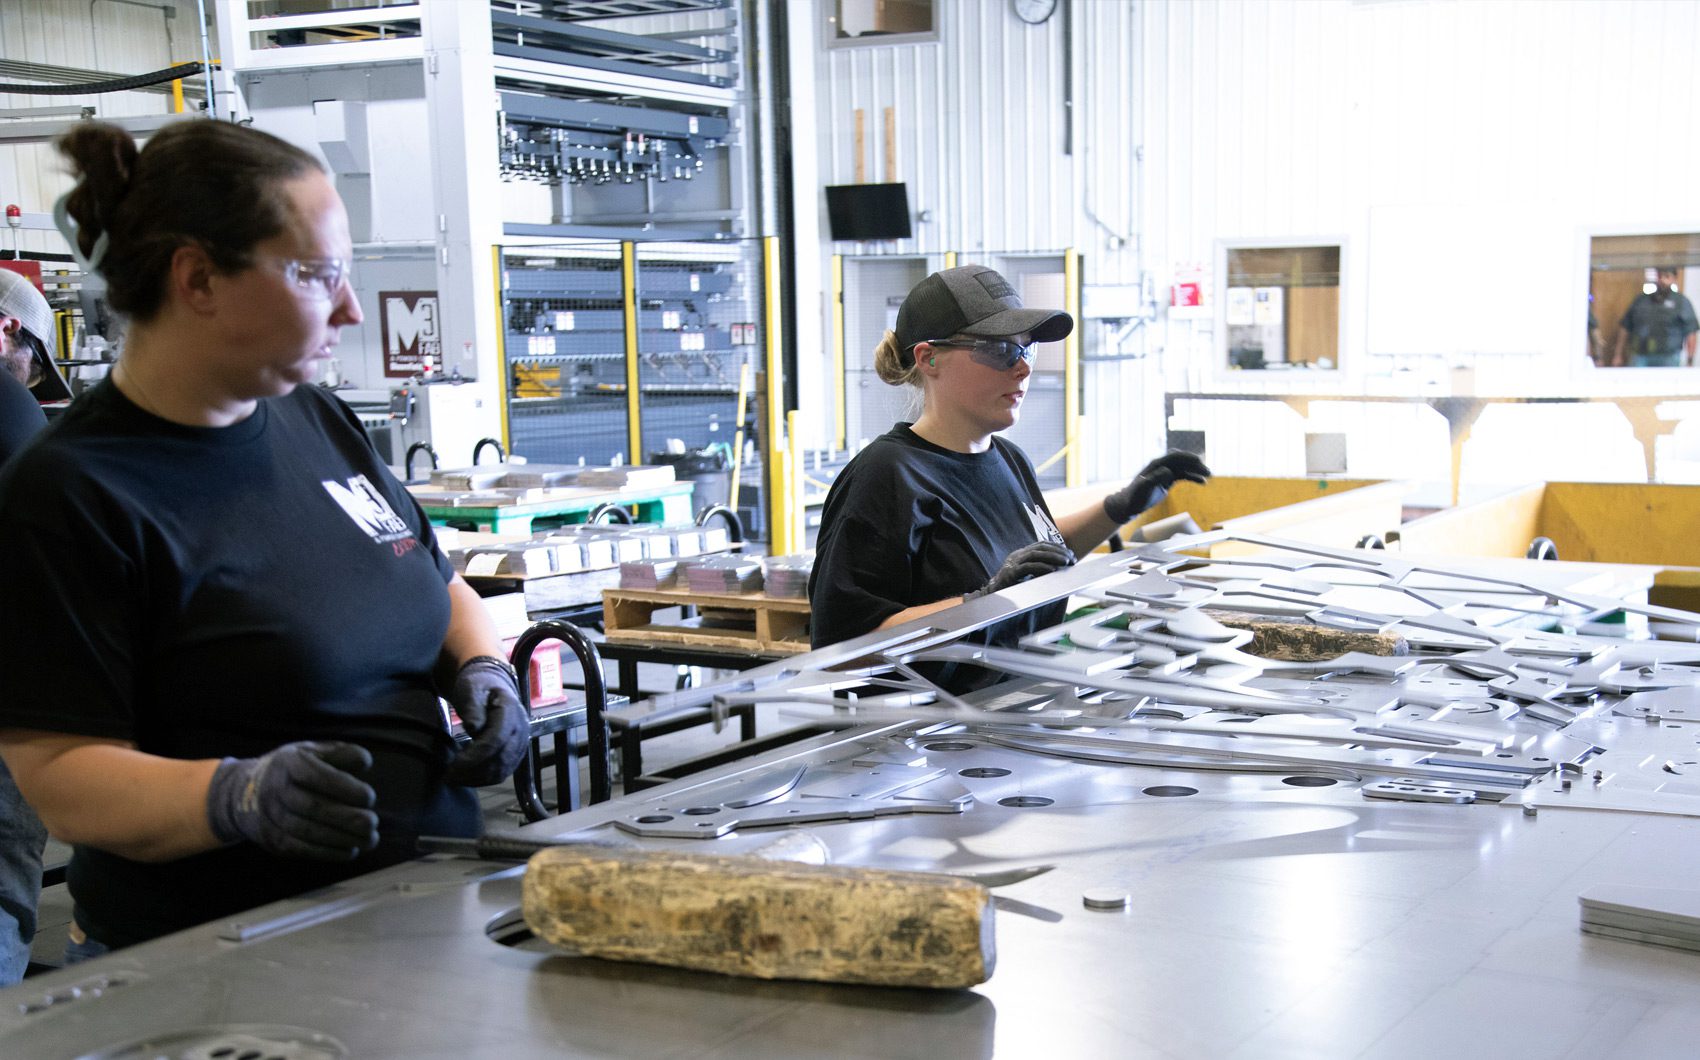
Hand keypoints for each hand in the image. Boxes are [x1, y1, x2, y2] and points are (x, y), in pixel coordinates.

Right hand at [205, 741, 378, 860]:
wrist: (245, 794)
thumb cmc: (294, 769)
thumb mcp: (314, 751)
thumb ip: (341, 754)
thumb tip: (365, 762)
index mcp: (288, 762)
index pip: (314, 775)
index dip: (343, 788)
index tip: (369, 797)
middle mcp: (275, 789)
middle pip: (311, 807)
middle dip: (346, 818)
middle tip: (373, 823)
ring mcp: (270, 817)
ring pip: (306, 832)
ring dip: (341, 839)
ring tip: (370, 840)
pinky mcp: (272, 840)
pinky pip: (300, 849)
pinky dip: (327, 853)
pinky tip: (351, 851)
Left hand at [445, 655, 530, 786]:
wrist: (491, 685)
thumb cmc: (478, 686)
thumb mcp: (471, 689)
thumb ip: (473, 707)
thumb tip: (474, 728)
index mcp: (510, 710)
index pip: (496, 739)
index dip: (475, 756)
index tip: (454, 764)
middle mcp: (521, 728)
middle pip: (500, 758)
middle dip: (473, 771)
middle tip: (448, 777)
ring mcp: (521, 742)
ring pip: (502, 769)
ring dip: (477, 779)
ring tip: (455, 779)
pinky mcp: (516, 753)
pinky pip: (502, 772)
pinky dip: (484, 779)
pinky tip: (466, 778)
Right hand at [966, 541, 1075, 599]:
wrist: (992, 595)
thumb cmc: (1011, 586)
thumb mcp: (1027, 574)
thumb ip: (1038, 569)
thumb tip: (1058, 568)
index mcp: (1021, 554)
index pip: (1042, 544)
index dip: (1057, 547)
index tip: (1069, 553)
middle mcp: (1017, 555)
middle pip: (1041, 547)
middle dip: (1058, 551)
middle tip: (1071, 558)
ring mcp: (1013, 562)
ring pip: (1036, 554)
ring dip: (1053, 557)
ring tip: (1066, 562)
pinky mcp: (1011, 573)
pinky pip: (1028, 567)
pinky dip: (1042, 567)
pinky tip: (1052, 570)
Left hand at [1103, 451, 1211, 522]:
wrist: (1128, 504)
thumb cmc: (1135, 497)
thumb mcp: (1144, 489)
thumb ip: (1154, 479)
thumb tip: (1168, 471)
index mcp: (1156, 464)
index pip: (1175, 456)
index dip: (1187, 458)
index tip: (1200, 462)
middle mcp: (1161, 465)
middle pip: (1182, 460)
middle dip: (1195, 464)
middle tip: (1208, 471)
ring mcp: (1164, 472)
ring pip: (1184, 468)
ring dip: (1196, 471)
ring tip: (1209, 476)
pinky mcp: (1167, 480)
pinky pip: (1183, 475)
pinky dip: (1192, 477)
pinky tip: (1202, 482)